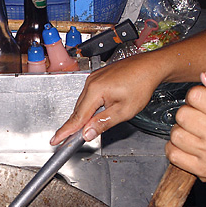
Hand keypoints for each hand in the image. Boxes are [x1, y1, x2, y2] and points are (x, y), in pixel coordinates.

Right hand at [50, 52, 164, 144]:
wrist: (150, 66)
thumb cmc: (141, 84)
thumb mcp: (124, 110)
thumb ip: (103, 123)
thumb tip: (87, 133)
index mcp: (96, 90)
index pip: (77, 117)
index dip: (65, 131)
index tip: (55, 140)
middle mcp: (91, 82)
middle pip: (79, 110)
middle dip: (74, 125)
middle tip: (66, 139)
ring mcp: (94, 78)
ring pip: (84, 102)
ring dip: (84, 115)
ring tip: (84, 127)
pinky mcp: (99, 76)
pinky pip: (89, 94)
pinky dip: (89, 105)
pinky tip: (95, 111)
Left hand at [167, 71, 205, 189]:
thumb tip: (204, 76)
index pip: (195, 95)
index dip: (197, 95)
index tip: (205, 101)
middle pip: (182, 114)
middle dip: (189, 112)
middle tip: (201, 117)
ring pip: (175, 134)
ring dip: (182, 130)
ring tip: (196, 131)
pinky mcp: (203, 170)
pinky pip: (173, 154)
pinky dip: (176, 148)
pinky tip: (189, 144)